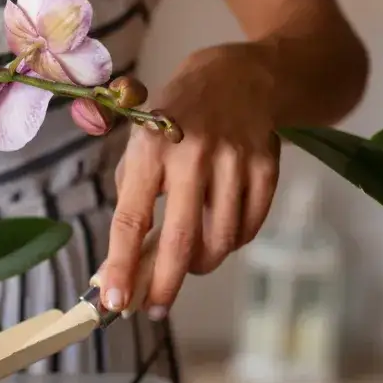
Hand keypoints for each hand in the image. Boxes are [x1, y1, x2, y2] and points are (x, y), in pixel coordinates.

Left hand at [101, 44, 281, 318]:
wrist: (243, 74)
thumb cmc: (178, 117)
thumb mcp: (141, 144)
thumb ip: (132, 200)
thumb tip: (122, 264)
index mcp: (151, 148)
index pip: (131, 219)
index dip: (122, 265)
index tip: (114, 301)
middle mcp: (193, 153)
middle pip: (181, 240)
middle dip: (165, 285)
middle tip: (155, 308)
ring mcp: (235, 158)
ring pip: (221, 239)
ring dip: (202, 263)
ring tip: (191, 262)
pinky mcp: (268, 164)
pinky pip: (251, 225)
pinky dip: (234, 241)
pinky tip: (221, 235)